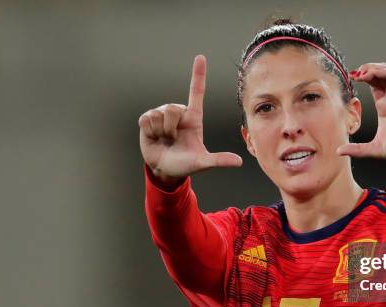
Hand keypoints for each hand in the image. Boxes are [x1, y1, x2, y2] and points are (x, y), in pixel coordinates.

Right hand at [139, 55, 242, 186]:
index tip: (200, 57)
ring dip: (161, 132)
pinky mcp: (147, 120)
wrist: (164, 169)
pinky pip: (147, 119)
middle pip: (173, 108)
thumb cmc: (185, 164)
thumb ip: (219, 160)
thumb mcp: (202, 162)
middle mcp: (178, 113)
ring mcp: (161, 115)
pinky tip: (154, 137)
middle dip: (172, 128)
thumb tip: (239, 162)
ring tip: (164, 139)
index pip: (196, 91)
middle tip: (173, 139)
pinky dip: (150, 132)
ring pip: (159, 114)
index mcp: (193, 117)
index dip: (198, 74)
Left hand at [337, 63, 385, 165]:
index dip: (362, 76)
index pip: (373, 84)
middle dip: (367, 68)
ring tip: (363, 72)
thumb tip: (339, 151)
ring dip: (376, 68)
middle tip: (355, 72)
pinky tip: (374, 74)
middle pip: (380, 74)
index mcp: (384, 106)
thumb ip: (357, 149)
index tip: (351, 76)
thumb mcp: (375, 149)